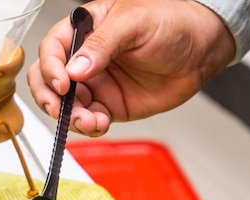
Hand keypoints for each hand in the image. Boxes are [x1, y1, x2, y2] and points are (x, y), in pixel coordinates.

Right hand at [27, 0, 234, 135]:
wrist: (201, 50)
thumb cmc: (171, 23)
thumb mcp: (134, 23)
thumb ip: (102, 44)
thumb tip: (75, 69)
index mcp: (84, 30)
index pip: (52, 49)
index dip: (50, 67)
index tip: (62, 83)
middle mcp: (84, 59)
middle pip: (48, 80)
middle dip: (49, 97)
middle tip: (60, 109)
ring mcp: (95, 84)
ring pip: (65, 106)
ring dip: (71, 117)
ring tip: (90, 121)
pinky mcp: (109, 105)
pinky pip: (88, 120)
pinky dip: (88, 127)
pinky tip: (99, 124)